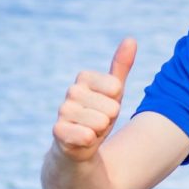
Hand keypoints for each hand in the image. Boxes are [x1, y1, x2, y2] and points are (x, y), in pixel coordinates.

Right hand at [52, 37, 136, 162]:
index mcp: (84, 78)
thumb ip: (121, 67)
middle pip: (112, 107)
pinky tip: (82, 142)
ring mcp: (63, 111)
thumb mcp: (113, 93)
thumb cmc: (98, 118)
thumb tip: (131, 39)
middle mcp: (71, 91)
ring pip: (101, 122)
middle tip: (98, 124)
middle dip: (109, 120)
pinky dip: (90, 142)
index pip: (116, 87)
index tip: (106, 108)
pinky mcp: (58, 131)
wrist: (79, 150)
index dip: (116, 103)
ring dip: (100, 133)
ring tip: (90, 132)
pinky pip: (87, 136)